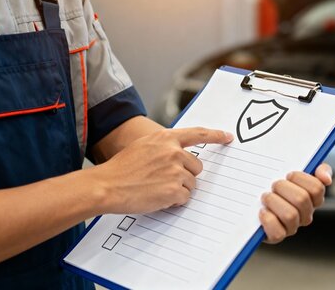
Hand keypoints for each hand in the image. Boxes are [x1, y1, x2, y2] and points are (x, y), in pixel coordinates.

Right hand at [91, 127, 232, 213]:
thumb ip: (165, 146)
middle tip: (164, 180)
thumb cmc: (121, 169)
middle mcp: (173, 152)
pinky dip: (174, 201)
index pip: (198, 134)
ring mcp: (175, 171)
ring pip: (192, 184)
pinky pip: (185, 198)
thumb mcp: (144, 146)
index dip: (216, 136)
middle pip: (197, 167)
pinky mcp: (174, 189)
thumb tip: (181, 154)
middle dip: (186, 175)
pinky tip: (158, 198)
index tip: (227, 137)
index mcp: (166, 138)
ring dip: (179, 189)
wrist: (106, 186)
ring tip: (157, 188)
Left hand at [259, 163, 332, 243]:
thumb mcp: (299, 168)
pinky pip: (278, 233)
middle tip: (274, 184)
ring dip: (274, 201)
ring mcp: (292, 226)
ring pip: (290, 215)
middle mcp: (305, 214)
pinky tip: (262, 210)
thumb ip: (319, 168)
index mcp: (313, 198)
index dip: (301, 178)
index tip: (288, 174)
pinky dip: (268, 219)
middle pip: (302, 199)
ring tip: (266, 196)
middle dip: (284, 187)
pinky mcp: (277, 236)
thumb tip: (326, 179)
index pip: (317, 188)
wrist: (253, 196)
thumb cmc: (279, 182)